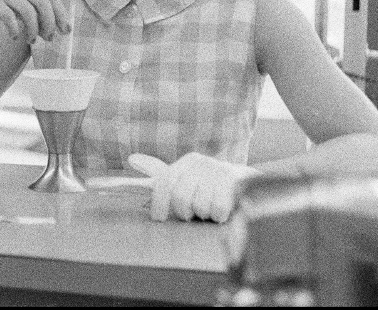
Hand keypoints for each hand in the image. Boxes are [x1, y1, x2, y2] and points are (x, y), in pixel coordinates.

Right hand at [0, 0, 71, 43]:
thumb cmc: (4, 6)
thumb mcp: (24, 2)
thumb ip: (41, 7)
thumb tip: (64, 26)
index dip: (61, 15)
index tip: (65, 31)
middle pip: (43, 3)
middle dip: (49, 23)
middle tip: (48, 39)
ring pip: (28, 11)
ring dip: (33, 29)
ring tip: (32, 41)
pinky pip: (8, 16)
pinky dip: (14, 28)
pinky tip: (14, 36)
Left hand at [127, 152, 259, 222]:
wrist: (246, 185)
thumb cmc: (208, 186)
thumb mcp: (184, 177)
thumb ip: (157, 171)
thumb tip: (132, 158)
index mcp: (186, 162)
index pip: (165, 182)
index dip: (159, 203)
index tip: (158, 219)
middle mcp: (201, 163)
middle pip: (180, 198)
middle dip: (185, 212)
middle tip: (192, 214)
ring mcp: (218, 171)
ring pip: (200, 206)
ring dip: (204, 214)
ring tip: (210, 208)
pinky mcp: (233, 183)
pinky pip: (217, 210)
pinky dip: (218, 216)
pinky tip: (222, 210)